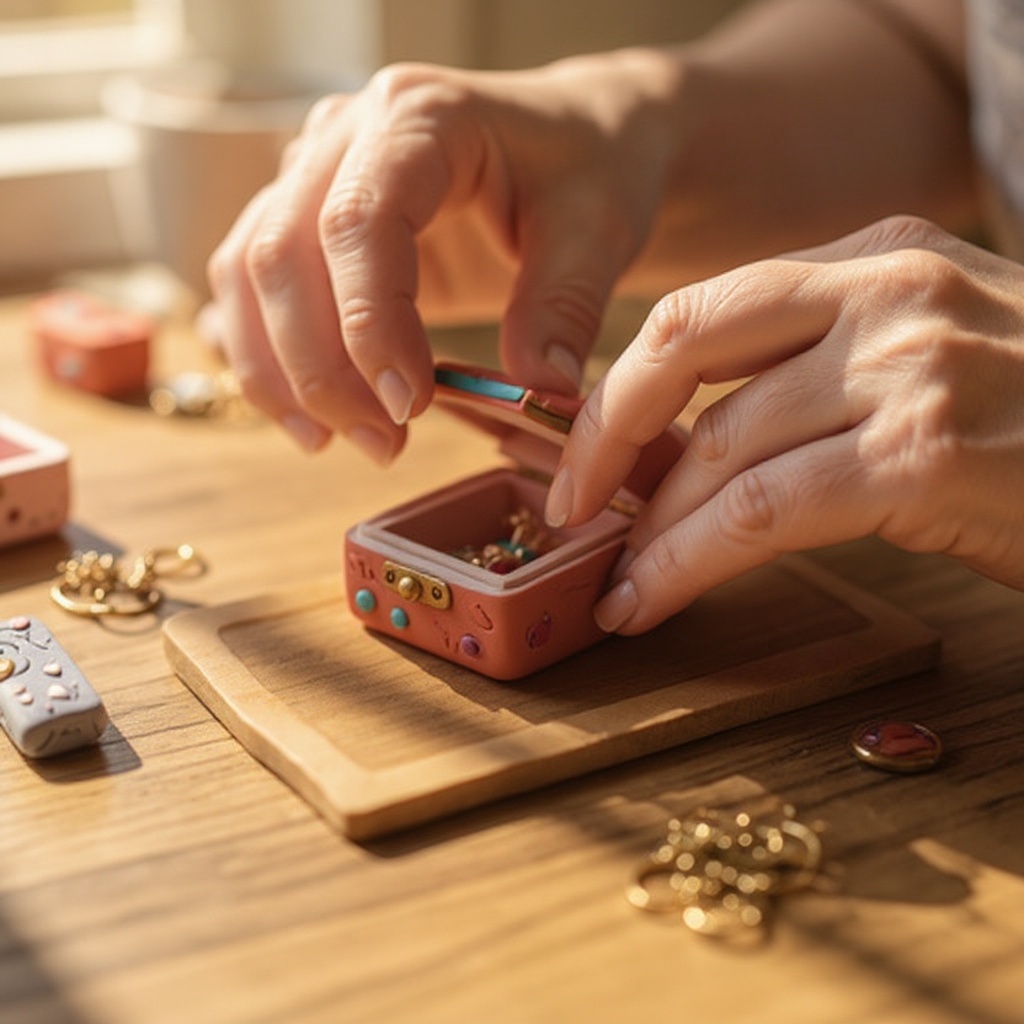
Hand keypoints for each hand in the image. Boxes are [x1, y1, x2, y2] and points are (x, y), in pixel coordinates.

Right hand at [206, 51, 683, 460]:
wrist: (575, 142)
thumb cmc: (589, 172)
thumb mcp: (599, 230)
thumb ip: (564, 306)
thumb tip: (535, 391)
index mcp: (420, 117)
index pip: (358, 223)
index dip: (369, 324)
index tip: (410, 406)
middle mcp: (346, 135)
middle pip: (281, 254)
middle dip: (319, 368)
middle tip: (383, 444)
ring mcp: (315, 173)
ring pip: (247, 272)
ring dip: (280, 371)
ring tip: (335, 442)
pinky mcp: (309, 219)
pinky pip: (248, 283)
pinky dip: (260, 353)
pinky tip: (301, 413)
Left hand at [545, 215, 1023, 633]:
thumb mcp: (930, 362)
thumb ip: (819, 378)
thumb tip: (693, 451)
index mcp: (879, 258)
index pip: (704, 312)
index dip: (624, 389)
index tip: (586, 455)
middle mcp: (888, 292)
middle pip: (686, 359)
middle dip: (607, 447)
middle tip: (569, 515)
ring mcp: (908, 366)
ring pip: (717, 451)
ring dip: (649, 529)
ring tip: (617, 583)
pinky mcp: (924, 453)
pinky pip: (763, 513)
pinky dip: (689, 564)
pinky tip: (652, 600)